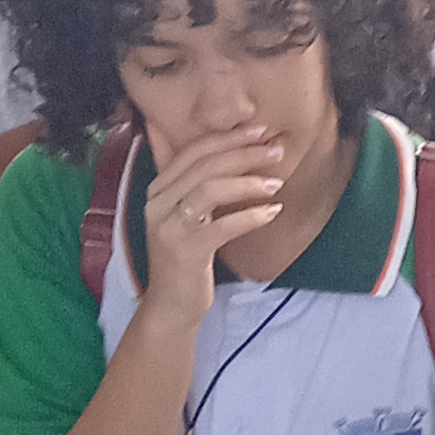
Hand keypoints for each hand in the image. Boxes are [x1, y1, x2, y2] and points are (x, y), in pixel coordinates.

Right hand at [137, 122, 289, 326]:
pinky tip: (272, 212)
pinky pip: (222, 226)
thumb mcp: (185, 214)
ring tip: (276, 183)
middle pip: (204, 165)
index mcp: (158, 189)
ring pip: (209, 189)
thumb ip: (194, 183)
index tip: (260, 131)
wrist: (171, 303)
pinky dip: (250, 216)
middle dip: (244, 153)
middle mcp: (158, 203)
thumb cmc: (186, 255)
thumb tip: (223, 151)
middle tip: (275, 151)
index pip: (193, 150)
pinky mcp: (186, 251)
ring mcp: (169, 227)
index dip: (228, 138)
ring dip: (248, 182)